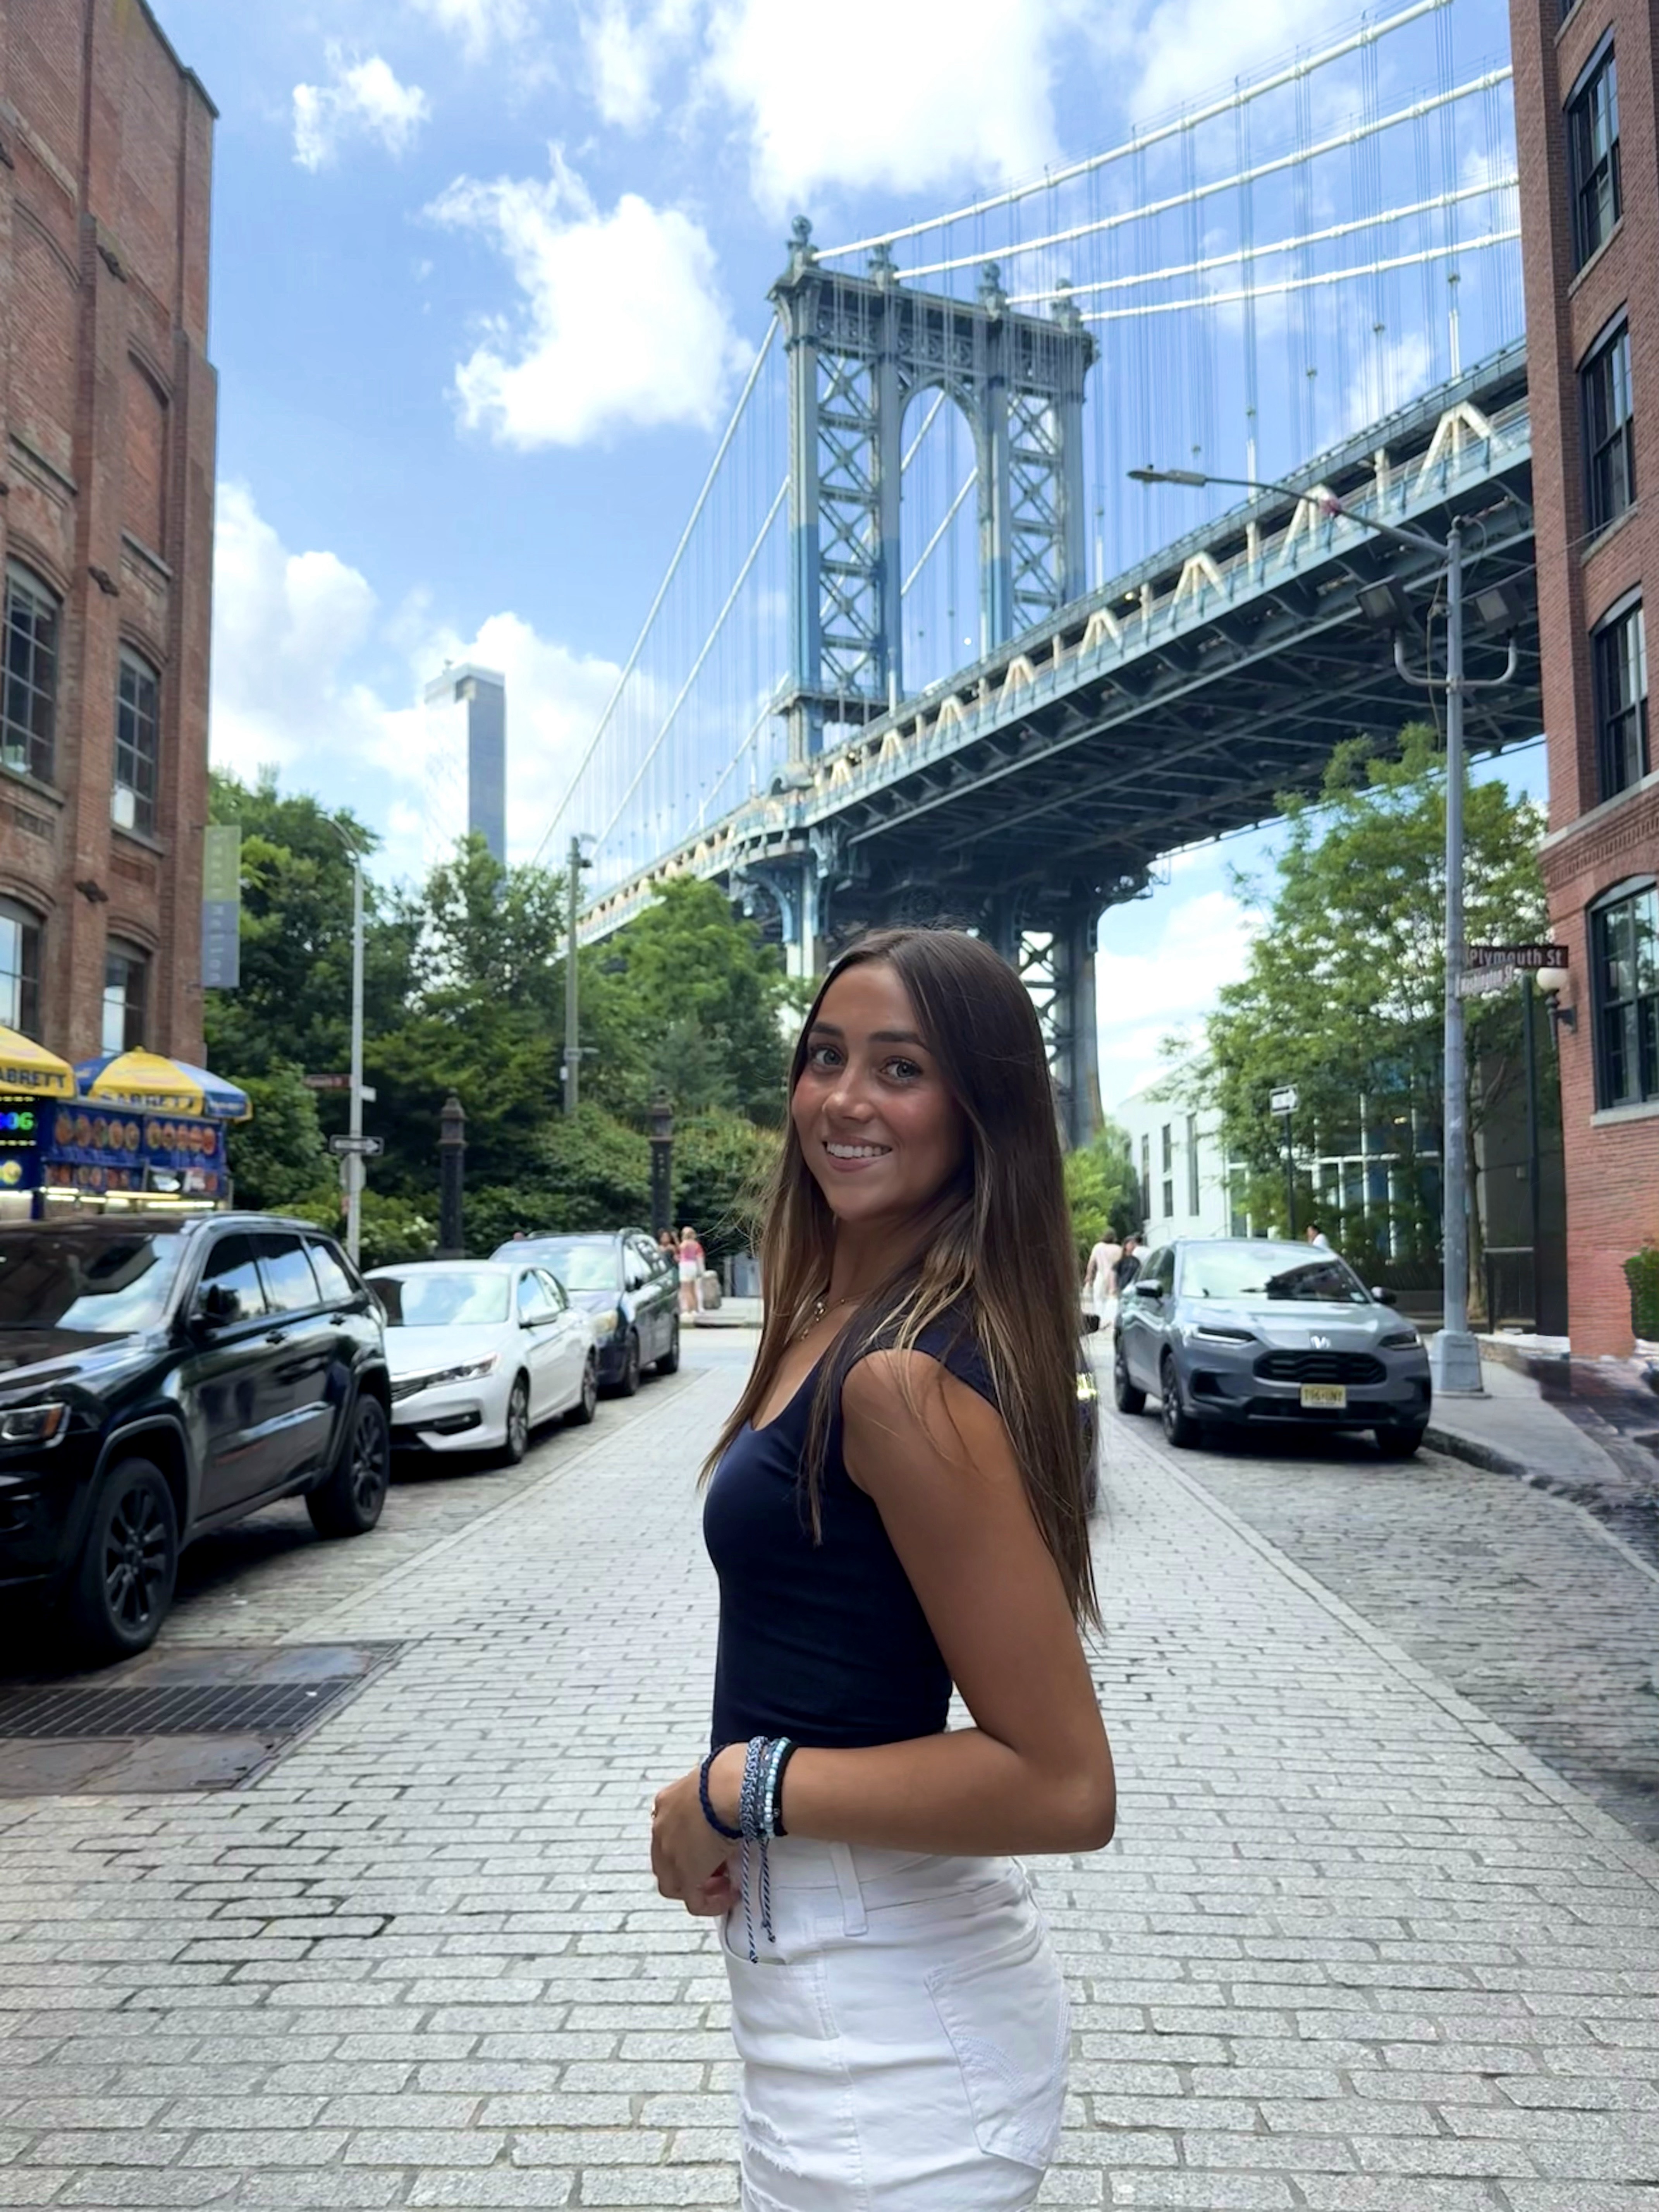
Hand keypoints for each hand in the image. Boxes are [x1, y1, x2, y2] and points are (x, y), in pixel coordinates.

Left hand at [651, 1748, 741, 1913]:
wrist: (728, 1788)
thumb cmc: (730, 1773)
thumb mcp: (715, 1777)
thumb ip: (715, 1790)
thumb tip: (734, 1787)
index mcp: (666, 1802)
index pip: (669, 1831)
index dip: (689, 1843)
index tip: (713, 1845)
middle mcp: (660, 1829)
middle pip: (666, 1859)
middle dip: (690, 1866)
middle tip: (717, 1867)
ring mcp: (669, 1854)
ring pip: (673, 1883)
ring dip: (697, 1886)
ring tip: (724, 1884)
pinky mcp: (685, 1875)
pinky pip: (694, 1901)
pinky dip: (710, 1903)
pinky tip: (730, 1896)